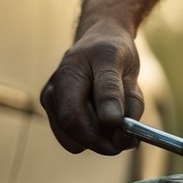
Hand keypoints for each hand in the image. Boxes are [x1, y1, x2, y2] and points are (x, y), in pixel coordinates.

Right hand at [40, 20, 143, 154]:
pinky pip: (77, 140)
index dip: (99, 136)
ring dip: (100, 139)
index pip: (73, 119)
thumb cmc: (111, 50)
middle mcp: (52, 93)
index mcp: (66, 76)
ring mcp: (52, 106)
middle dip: (103, 140)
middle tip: (129, 136)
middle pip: (74, 134)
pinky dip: (95, 137)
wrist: (100, 41)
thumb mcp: (118, 62)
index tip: (128, 139)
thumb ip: (113, 91)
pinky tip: (106, 119)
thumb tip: (111, 122)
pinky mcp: (57, 117)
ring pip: (75, 142)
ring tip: (118, 117)